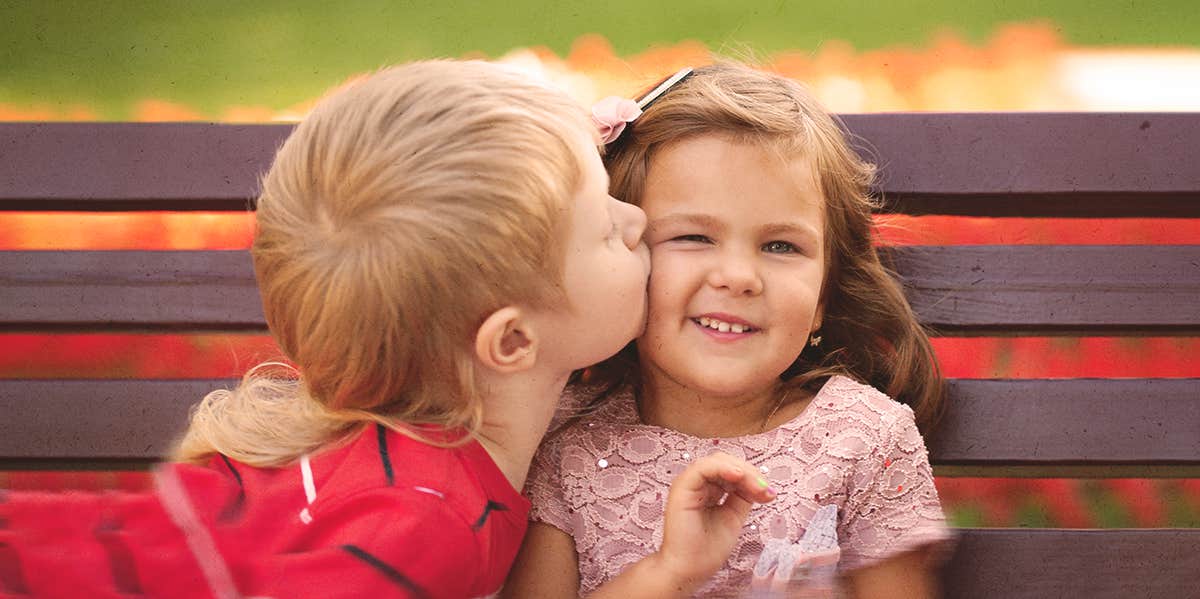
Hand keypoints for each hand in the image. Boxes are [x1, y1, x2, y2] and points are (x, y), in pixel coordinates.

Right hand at [653, 452, 777, 593]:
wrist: (689, 569)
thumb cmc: (706, 549)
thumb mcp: (734, 517)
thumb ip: (743, 497)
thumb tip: (761, 485)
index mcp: (709, 490)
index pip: (732, 471)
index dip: (753, 478)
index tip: (770, 494)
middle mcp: (698, 484)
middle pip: (727, 463)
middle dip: (751, 473)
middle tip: (765, 490)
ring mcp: (688, 484)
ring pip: (717, 461)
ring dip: (742, 471)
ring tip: (757, 487)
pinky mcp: (682, 487)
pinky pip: (703, 468)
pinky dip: (723, 468)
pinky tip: (738, 476)